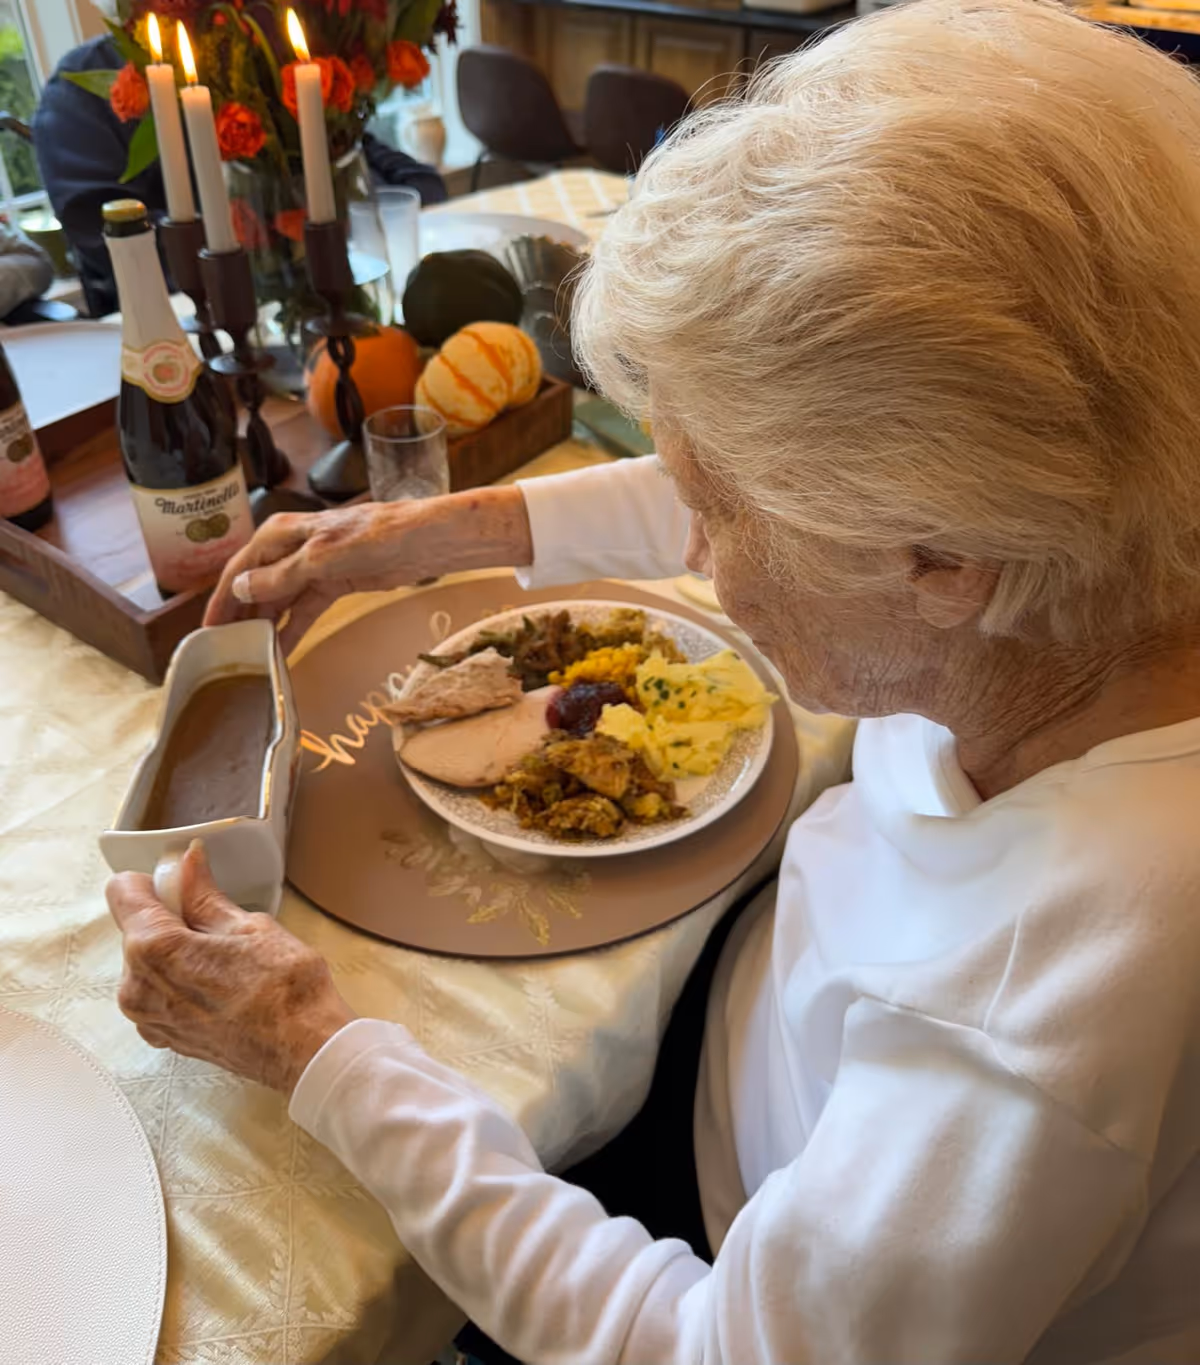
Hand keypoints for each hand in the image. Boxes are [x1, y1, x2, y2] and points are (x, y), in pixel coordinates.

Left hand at [106, 841, 356, 1093]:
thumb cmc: (284, 989)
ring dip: (177, 952)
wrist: (304, 1048)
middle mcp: (137, 987)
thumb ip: (203, 894)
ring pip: (149, 962)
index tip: (186, 884)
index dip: (156, 880)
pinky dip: (181, 981)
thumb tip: (187, 863)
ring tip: (226, 959)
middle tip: (220, 925)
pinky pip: (160, 992)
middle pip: (136, 928)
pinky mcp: (164, 1036)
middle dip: (171, 918)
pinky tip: (221, 984)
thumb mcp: (247, 925)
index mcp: (153, 950)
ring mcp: (148, 1017)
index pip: (123, 891)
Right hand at [204, 487, 534, 653]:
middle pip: (255, 588)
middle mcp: (291, 549)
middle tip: (222, 654)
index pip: (239, 570)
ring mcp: (313, 568)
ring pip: (279, 603)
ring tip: (249, 659)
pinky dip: (293, 631)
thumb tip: (243, 589)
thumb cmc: (375, 535)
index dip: (222, 601)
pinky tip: (281, 654)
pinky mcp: (334, 584)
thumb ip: (281, 577)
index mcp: (281, 533)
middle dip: (240, 619)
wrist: (424, 539)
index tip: (206, 632)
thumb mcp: (322, 557)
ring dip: (265, 628)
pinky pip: (304, 612)